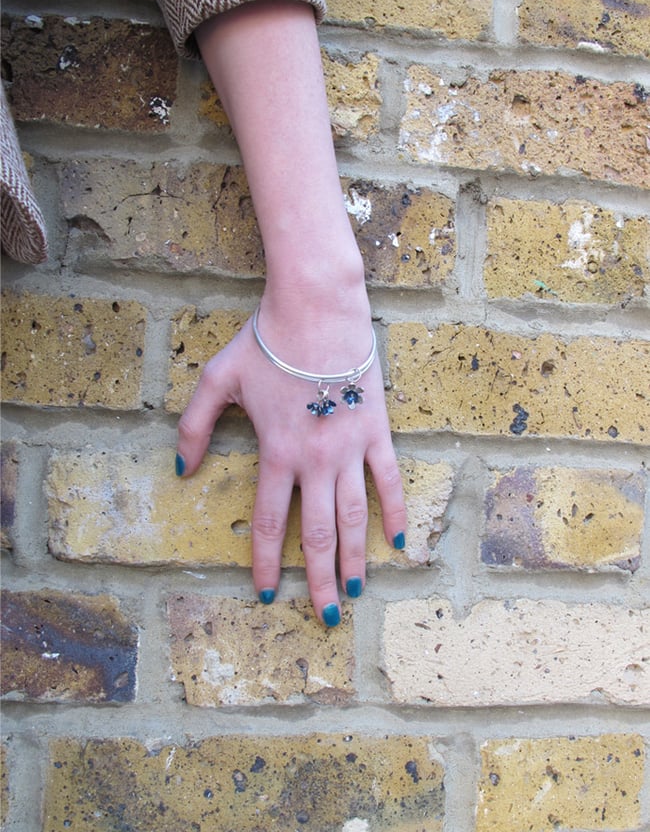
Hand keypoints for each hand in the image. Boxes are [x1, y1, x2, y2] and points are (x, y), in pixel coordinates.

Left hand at [175, 297, 406, 625]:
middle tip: (327, 615)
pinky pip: (389, 478)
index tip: (269, 593)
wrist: (317, 308)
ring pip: (355, 515)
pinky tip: (398, 540)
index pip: (272, 522)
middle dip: (321, 578)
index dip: (269, 562)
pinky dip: (395, 510)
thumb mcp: (217, 379)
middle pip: (319, 532)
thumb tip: (182, 471)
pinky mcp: (376, 430)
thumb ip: (194, 427)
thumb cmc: (267, 342)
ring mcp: (350, 447)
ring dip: (357, 556)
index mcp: (276, 453)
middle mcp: (315, 460)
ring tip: (359, 589)